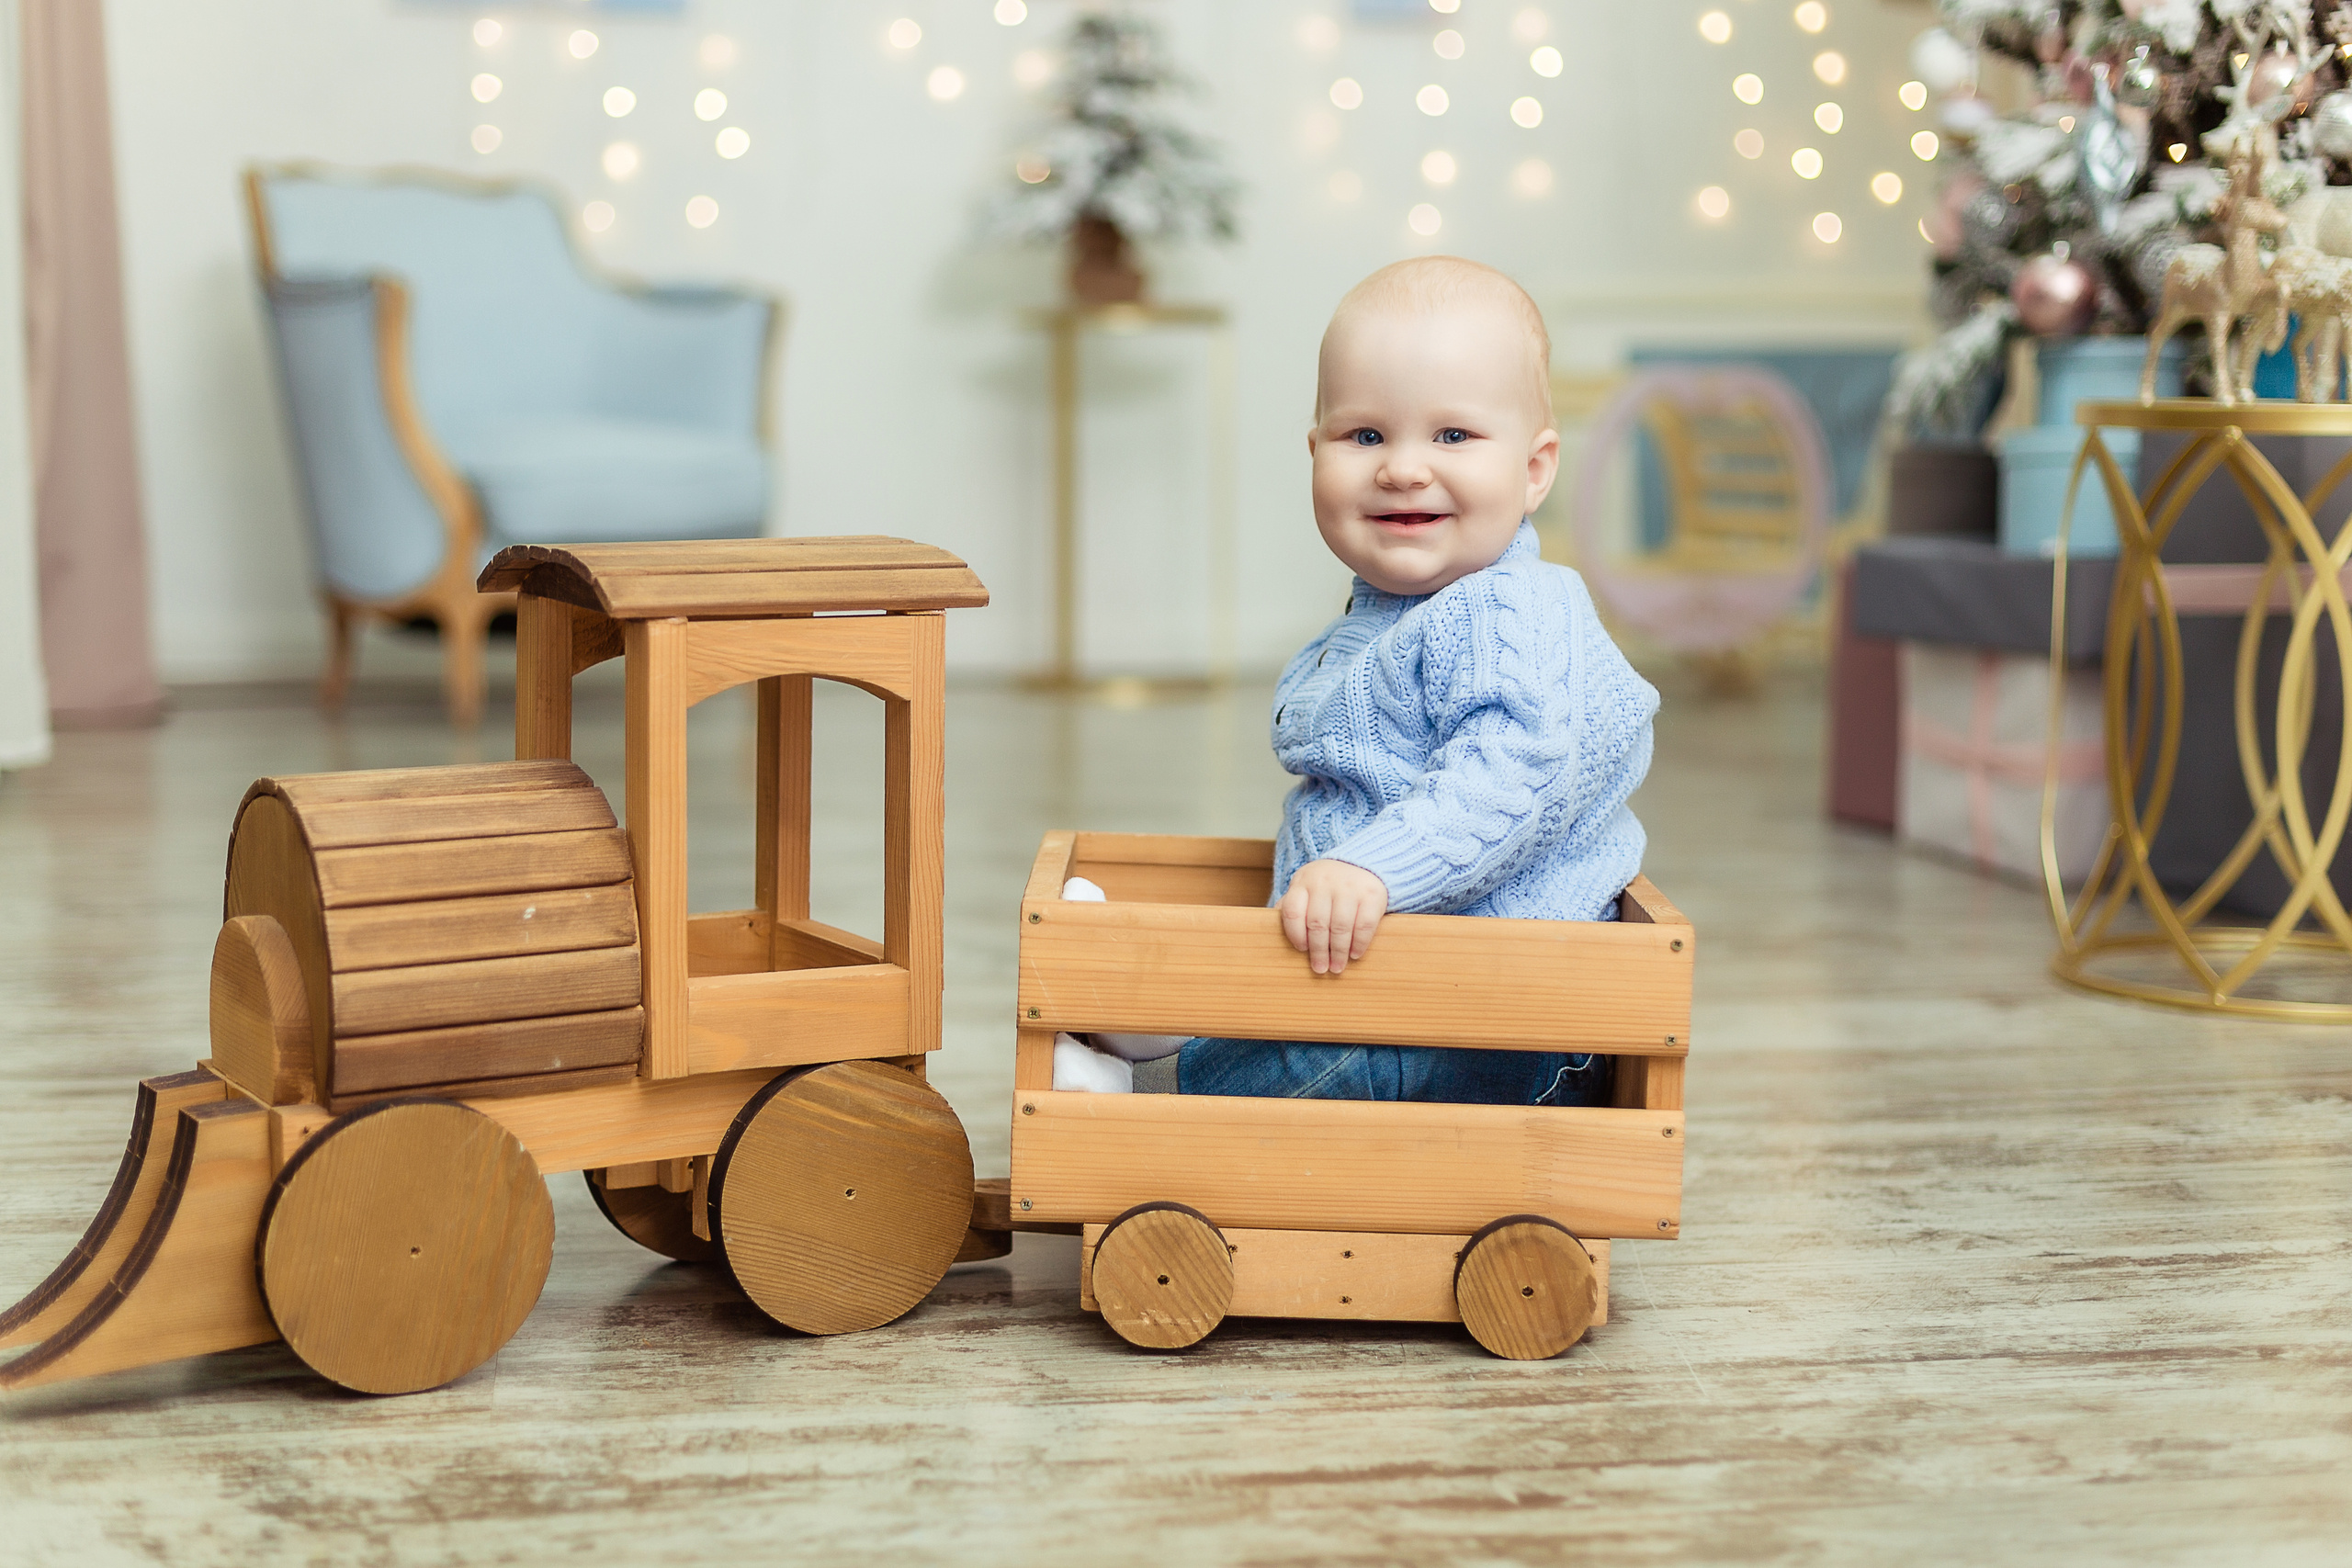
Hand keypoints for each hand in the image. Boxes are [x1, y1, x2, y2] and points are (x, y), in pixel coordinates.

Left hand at [1279, 859, 1388, 974]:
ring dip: (1338, 952)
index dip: (1295, 934)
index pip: (1293, 911)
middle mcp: (1325, 881)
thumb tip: (1272, 934)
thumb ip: (1292, 907)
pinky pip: (1364, 925)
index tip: (1301, 950)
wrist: (1362, 863)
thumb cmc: (1327, 885)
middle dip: (1318, 951)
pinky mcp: (1372, 894)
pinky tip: (1354, 954)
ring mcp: (1350, 887)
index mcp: (1303, 881)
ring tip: (1336, 967)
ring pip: (1340, 926)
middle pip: (1317, 923)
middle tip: (1320, 969)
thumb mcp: (1305, 888)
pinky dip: (1359, 943)